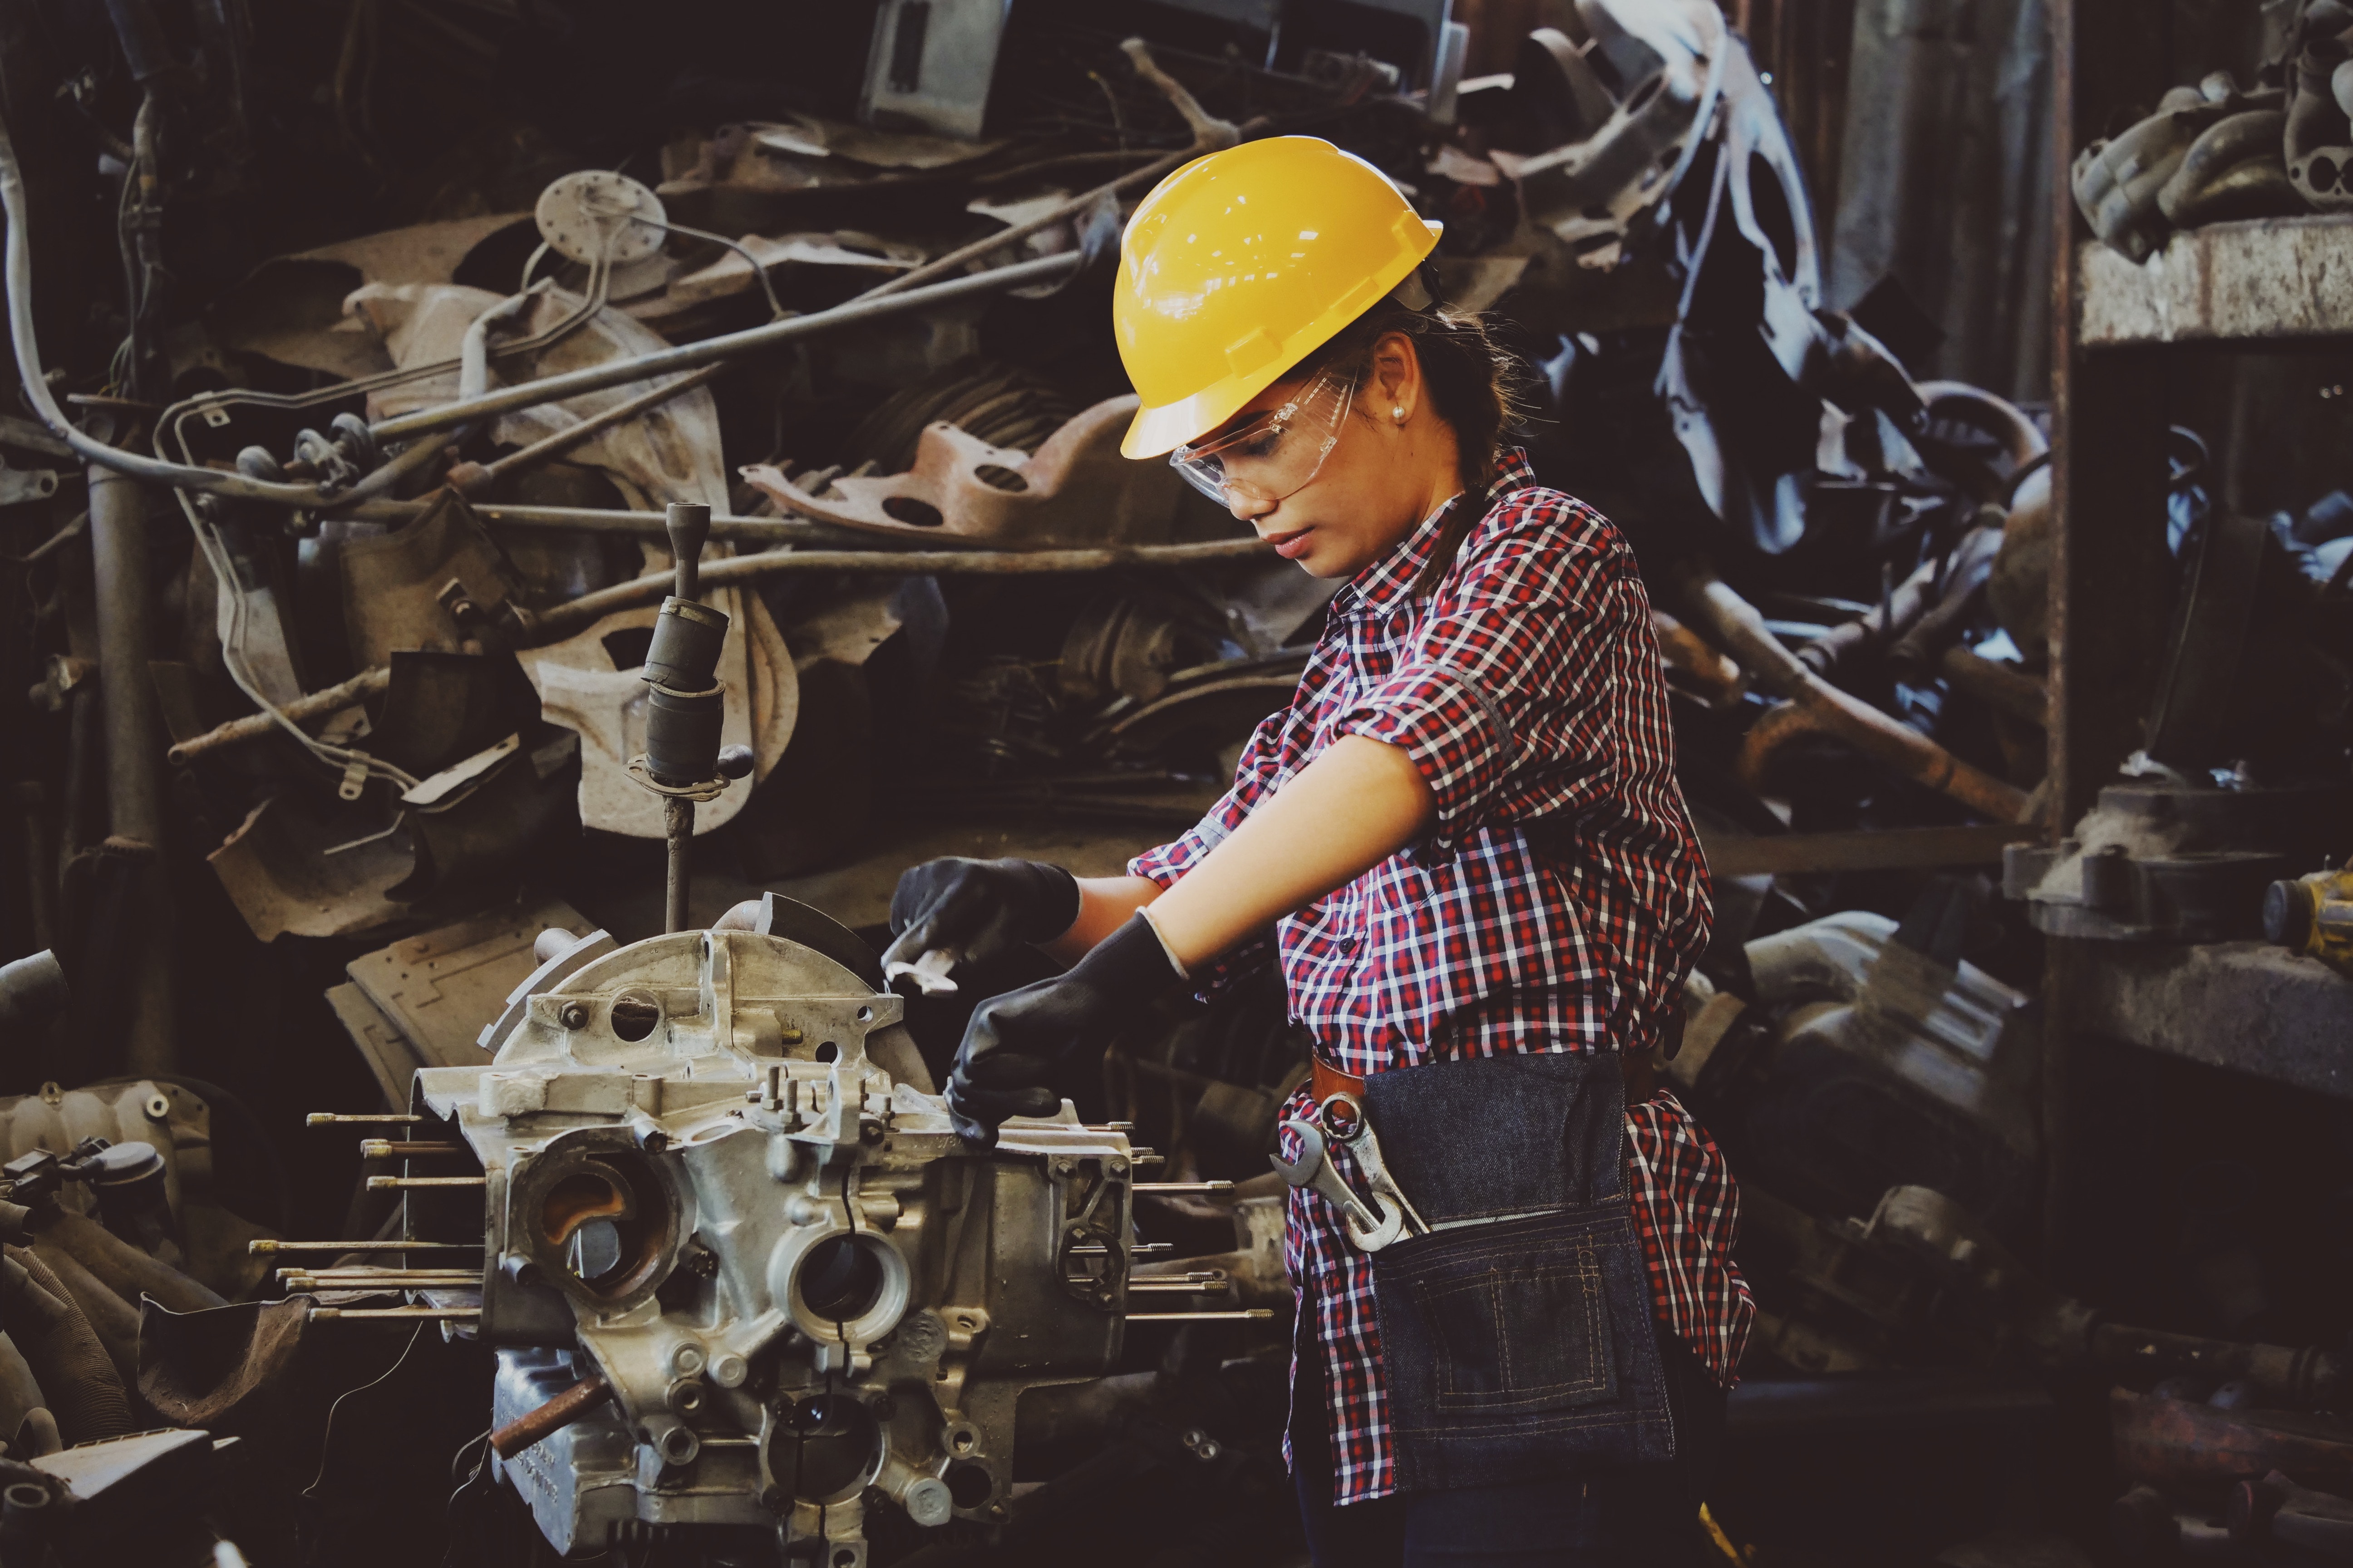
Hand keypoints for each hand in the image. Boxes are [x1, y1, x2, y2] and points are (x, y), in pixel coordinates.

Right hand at [880, 858, 1080, 983]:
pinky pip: (901, 916)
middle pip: (916, 925)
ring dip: (920, 938)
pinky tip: (939, 920)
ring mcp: (924, 870)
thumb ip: (966, 963)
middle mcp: (943, 870)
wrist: (1011, 883)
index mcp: (973, 883)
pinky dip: (914, 926)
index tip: (890, 970)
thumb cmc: (1009, 917)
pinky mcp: (911, 875)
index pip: (935, 922)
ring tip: (952, 928)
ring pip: (904, 924)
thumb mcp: (1001, 943)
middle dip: (923, 950)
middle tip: (954, 948)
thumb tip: (929, 986)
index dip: (911, 948)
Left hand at [946, 915, 1184, 1146]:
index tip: (989, 1141)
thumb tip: (979, 1139)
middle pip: (960, 1095)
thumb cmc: (1074, 1050)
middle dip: (996, 1110)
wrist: (1097, 1008)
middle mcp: (978, 1046)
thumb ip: (1009, 1106)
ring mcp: (978, 1030)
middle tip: (1045, 1105)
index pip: (962, 1101)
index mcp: (988, 1065)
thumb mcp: (1039, 1091)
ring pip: (967, 1082)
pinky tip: (1041, 1061)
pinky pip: (976, 1063)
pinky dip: (1011, 1073)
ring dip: (1011, 1096)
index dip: (967, 1125)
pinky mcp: (984, 1015)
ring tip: (1049, 1090)